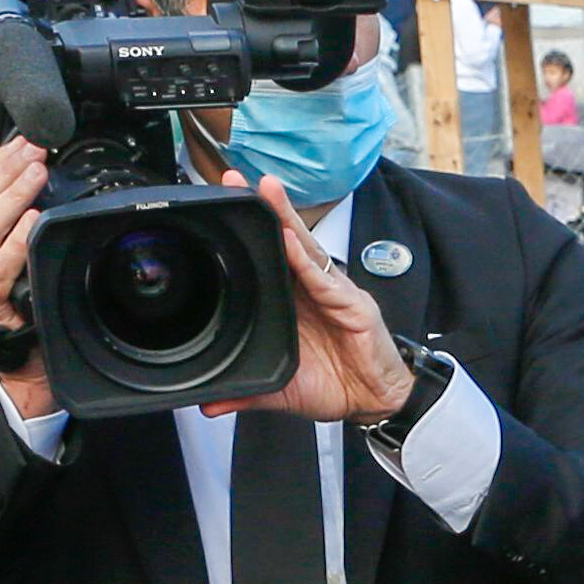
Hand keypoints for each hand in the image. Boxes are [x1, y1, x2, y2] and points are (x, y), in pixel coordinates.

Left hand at [202, 174, 410, 423]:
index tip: (221, 208)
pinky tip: (289, 239)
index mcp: (293, 302)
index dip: (248, 233)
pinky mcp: (352, 304)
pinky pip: (324, 278)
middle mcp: (312, 288)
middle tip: (233, 178)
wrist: (374, 402)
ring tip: (264, 189)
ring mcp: (333, 291)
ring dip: (284, 217)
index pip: (267, 257)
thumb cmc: (336, 384)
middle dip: (262, 208)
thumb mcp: (281, 390)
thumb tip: (209, 404)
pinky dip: (305, 259)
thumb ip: (246, 393)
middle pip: (284, 239)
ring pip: (304, 247)